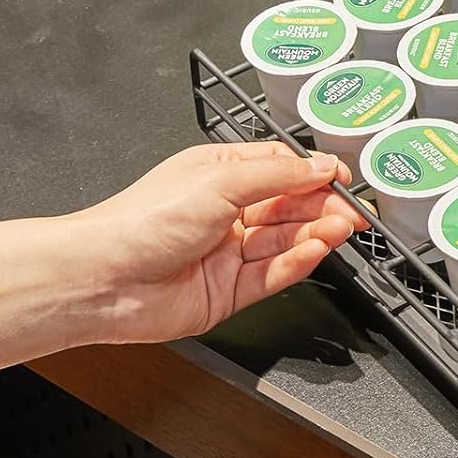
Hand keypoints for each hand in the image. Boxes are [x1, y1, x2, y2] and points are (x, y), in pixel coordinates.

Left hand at [77, 142, 366, 344]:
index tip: (343, 178)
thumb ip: (280, 174)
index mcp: (219, 175)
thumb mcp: (221, 180)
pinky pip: (273, 275)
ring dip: (316, 234)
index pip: (281, 169)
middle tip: (354, 211)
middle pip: (289, 207)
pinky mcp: (229, 291)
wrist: (103, 278)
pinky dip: (297, 263)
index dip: (313, 174)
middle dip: (323, 207)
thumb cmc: (142, 220)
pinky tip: (316, 251)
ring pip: (285, 241)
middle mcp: (225, 212)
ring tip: (342, 229)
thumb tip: (322, 165)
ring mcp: (227, 253)